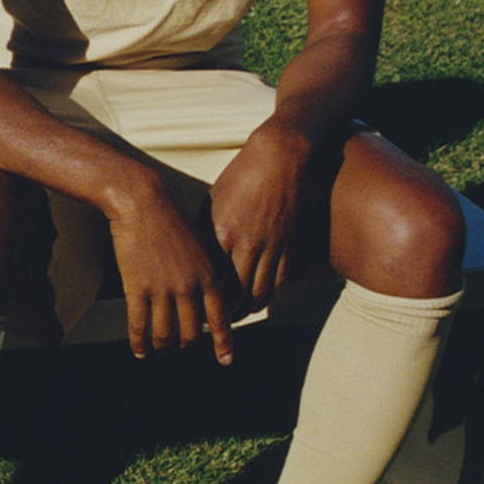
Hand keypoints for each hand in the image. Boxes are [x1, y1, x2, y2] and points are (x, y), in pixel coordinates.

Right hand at [107, 185, 233, 365]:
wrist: (143, 202)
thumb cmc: (169, 219)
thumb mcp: (197, 245)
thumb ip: (202, 272)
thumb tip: (202, 300)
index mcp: (207, 274)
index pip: (220, 317)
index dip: (223, 342)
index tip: (226, 361)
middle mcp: (189, 285)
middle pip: (191, 333)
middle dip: (184, 346)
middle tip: (178, 348)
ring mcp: (163, 289)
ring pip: (165, 335)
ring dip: (161, 347)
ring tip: (156, 349)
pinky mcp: (138, 288)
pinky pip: (140, 328)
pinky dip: (140, 344)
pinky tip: (139, 350)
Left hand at [209, 124, 308, 315]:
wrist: (279, 157)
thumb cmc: (241, 174)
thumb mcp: (214, 199)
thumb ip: (204, 229)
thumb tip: (193, 254)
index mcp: (222, 232)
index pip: (210, 278)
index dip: (203, 299)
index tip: (195, 310)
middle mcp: (246, 244)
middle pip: (235, 293)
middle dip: (225, 315)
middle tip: (215, 325)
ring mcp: (271, 245)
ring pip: (260, 293)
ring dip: (248, 310)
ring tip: (236, 318)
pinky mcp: (289, 244)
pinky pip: (279, 281)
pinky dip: (269, 296)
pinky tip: (260, 301)